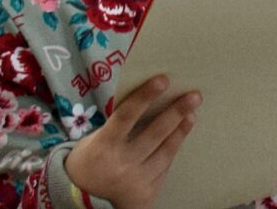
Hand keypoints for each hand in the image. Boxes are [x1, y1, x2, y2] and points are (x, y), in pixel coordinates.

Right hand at [62, 74, 198, 208]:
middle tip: (194, 96)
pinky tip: (180, 135)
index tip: (163, 80)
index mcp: (103, 146)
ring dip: (181, 131)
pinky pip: (164, 168)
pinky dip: (172, 150)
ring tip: (192, 114)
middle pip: (154, 134)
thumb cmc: (91, 160)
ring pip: (165, 152)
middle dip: (176, 113)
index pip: (126, 116)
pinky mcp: (146, 194)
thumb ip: (120, 124)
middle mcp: (120, 164)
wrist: (81, 201)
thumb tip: (152, 99)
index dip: (144, 97)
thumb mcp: (96, 140)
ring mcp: (135, 181)